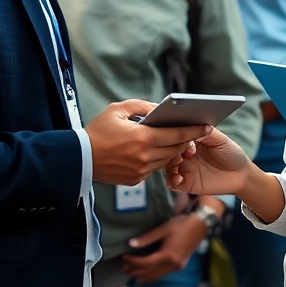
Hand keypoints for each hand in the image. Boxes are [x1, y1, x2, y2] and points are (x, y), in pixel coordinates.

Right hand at [86, 100, 212, 186]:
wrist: (78, 158)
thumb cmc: (97, 131)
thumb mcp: (118, 109)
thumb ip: (143, 106)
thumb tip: (161, 109)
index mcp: (142, 138)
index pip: (177, 135)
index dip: (194, 130)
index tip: (207, 126)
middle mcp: (144, 157)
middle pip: (175, 149)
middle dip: (185, 141)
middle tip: (193, 132)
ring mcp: (140, 171)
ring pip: (166, 160)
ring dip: (171, 151)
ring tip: (175, 140)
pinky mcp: (134, 180)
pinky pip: (152, 169)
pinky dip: (156, 159)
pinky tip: (154, 151)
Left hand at [121, 214, 207, 282]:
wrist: (200, 225)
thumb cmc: (181, 224)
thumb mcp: (163, 228)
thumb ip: (147, 238)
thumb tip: (130, 244)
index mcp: (167, 255)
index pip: (145, 263)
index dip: (133, 261)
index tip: (124, 257)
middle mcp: (172, 264)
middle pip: (149, 273)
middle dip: (135, 271)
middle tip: (124, 268)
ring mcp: (177, 267)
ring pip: (156, 276)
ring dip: (143, 275)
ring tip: (132, 272)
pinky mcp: (180, 265)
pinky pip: (163, 274)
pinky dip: (153, 274)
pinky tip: (147, 272)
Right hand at [166, 129, 251, 195]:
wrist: (241, 175)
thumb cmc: (231, 153)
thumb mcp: (220, 139)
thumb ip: (205, 133)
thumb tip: (189, 126)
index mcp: (191, 140)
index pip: (177, 135)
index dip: (178, 136)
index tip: (184, 138)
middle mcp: (185, 153)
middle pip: (168, 150)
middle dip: (172, 150)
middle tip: (186, 152)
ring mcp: (184, 168)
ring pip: (167, 166)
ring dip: (170, 165)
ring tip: (180, 164)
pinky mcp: (186, 183)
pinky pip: (171, 182)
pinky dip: (172, 180)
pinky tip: (179, 179)